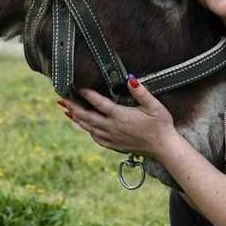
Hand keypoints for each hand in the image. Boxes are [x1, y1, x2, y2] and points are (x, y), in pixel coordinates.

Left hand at [61, 76, 176, 157]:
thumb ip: (141, 92)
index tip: (76, 86)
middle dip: (73, 107)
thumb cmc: (161, 124)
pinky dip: (87, 130)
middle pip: (87, 116)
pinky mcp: (114, 145)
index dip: (86, 94)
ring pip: (89, 128)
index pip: (99, 103)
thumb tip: (130, 79)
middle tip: (61, 99)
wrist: (163, 147)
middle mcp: (112, 128)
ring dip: (77, 118)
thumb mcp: (154, 105)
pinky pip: (96, 137)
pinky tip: (84, 126)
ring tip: (67, 110)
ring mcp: (112, 138)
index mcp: (120, 116)